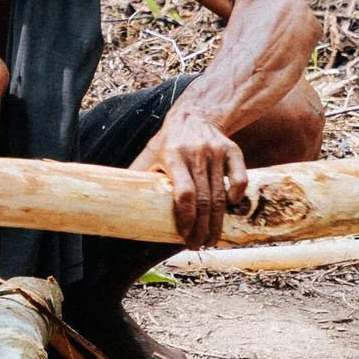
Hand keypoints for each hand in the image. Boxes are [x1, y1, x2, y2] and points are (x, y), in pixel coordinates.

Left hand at [130, 108, 248, 247]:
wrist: (195, 115)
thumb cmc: (168, 141)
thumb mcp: (150, 153)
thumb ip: (138, 175)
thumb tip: (118, 203)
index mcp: (173, 156)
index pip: (184, 194)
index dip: (186, 218)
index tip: (184, 234)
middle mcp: (196, 154)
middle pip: (204, 200)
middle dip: (201, 228)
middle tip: (198, 244)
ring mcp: (216, 152)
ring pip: (221, 195)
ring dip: (217, 222)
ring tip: (211, 238)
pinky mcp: (232, 150)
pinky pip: (240, 179)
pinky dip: (236, 196)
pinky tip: (229, 207)